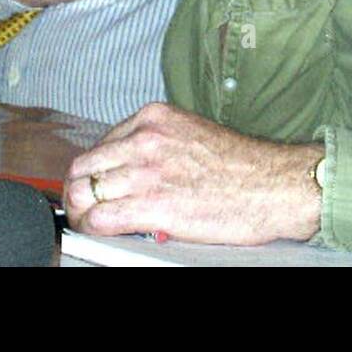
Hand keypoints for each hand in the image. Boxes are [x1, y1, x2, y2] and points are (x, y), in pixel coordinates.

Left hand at [63, 102, 320, 244]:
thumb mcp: (191, 134)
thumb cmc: (240, 165)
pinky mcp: (153, 205)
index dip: (95, 172)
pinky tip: (101, 233)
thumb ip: (157, 144)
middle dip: (79, 192)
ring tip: (92, 225)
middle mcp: (145, 140)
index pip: (101, 145)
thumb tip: (130, 170)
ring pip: (84, 194)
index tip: (99, 188)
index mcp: (154, 117)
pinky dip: (93, 228)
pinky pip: (101, 218)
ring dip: (83, 214)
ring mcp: (147, 172)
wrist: (273, 184)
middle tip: (85, 209)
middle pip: (83, 168)